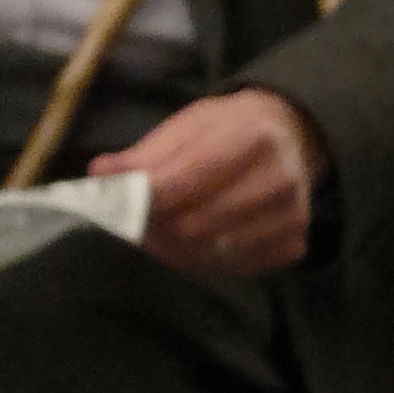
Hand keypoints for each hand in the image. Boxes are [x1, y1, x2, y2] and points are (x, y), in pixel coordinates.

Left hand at [104, 86, 322, 280]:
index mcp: (250, 138)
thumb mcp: (185, 125)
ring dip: (172, 247)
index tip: (116, 202)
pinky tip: (191, 240)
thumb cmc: (226, 129)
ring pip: (209, 251)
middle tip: (133, 221)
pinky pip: (232, 267)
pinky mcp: (293, 243)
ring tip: (158, 229)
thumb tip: (100, 175)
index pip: (184, 181)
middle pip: (195, 224)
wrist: (289, 135)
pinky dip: (201, 259)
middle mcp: (279, 180)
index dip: (143, 198)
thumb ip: (143, 155)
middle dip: (154, 227)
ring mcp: (291, 216)